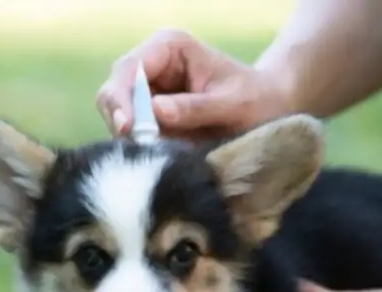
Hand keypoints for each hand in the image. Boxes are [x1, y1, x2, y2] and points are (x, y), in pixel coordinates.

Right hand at [95, 29, 293, 141]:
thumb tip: (155, 111)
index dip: (122, 98)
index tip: (128, 128)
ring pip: (117, 114)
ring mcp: (146, 89)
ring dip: (130, 136)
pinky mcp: (148, 114)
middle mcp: (151, 63)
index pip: (129, 69)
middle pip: (113, 91)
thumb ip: (195, 108)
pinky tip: (157, 154)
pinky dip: (139, 145)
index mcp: (169, 47)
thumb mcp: (231, 104)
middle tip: (138, 147)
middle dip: (121, 120)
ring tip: (155, 152)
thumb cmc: (255, 100)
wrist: (267, 109)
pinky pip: (131, 131)